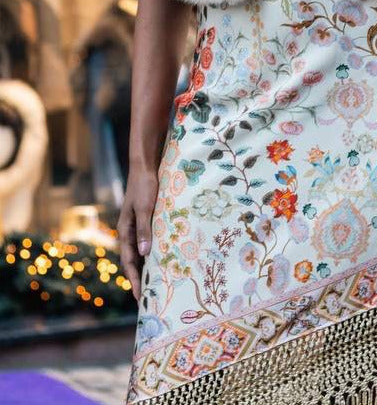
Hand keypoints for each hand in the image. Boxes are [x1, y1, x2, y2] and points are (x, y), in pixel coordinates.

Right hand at [117, 166, 158, 302]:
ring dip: (146, 268)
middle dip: (139, 279)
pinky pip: (147, 242)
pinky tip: (162, 260)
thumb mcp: (144, 208)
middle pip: (133, 261)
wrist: (144, 167)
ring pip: (140, 253)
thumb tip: (144, 254)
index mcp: (125, 231)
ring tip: (156, 285)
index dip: (134, 279)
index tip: (140, 296)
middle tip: (148, 298)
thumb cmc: (144, 186)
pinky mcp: (145, 221)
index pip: (128, 261)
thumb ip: (144, 230)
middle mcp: (129, 232)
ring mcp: (137, 227)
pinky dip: (152, 254)